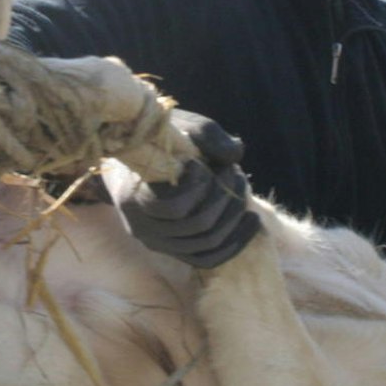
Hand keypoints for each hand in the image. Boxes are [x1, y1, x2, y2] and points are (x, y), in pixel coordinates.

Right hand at [119, 110, 260, 268]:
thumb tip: (236, 154)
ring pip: (207, 243)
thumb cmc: (159, 140)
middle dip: (226, 196)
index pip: (175, 207)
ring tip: (242, 187)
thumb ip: (207, 135)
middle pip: (198, 225)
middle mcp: (141, 227)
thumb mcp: (179, 126)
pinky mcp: (174, 251)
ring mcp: (157, 243)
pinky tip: (252, 220)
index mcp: (133, 196)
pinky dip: (236, 242)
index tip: (203, 163)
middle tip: (234, 172)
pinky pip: (209, 258)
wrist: (135, 162)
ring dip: (234, 214)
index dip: (200, 185)